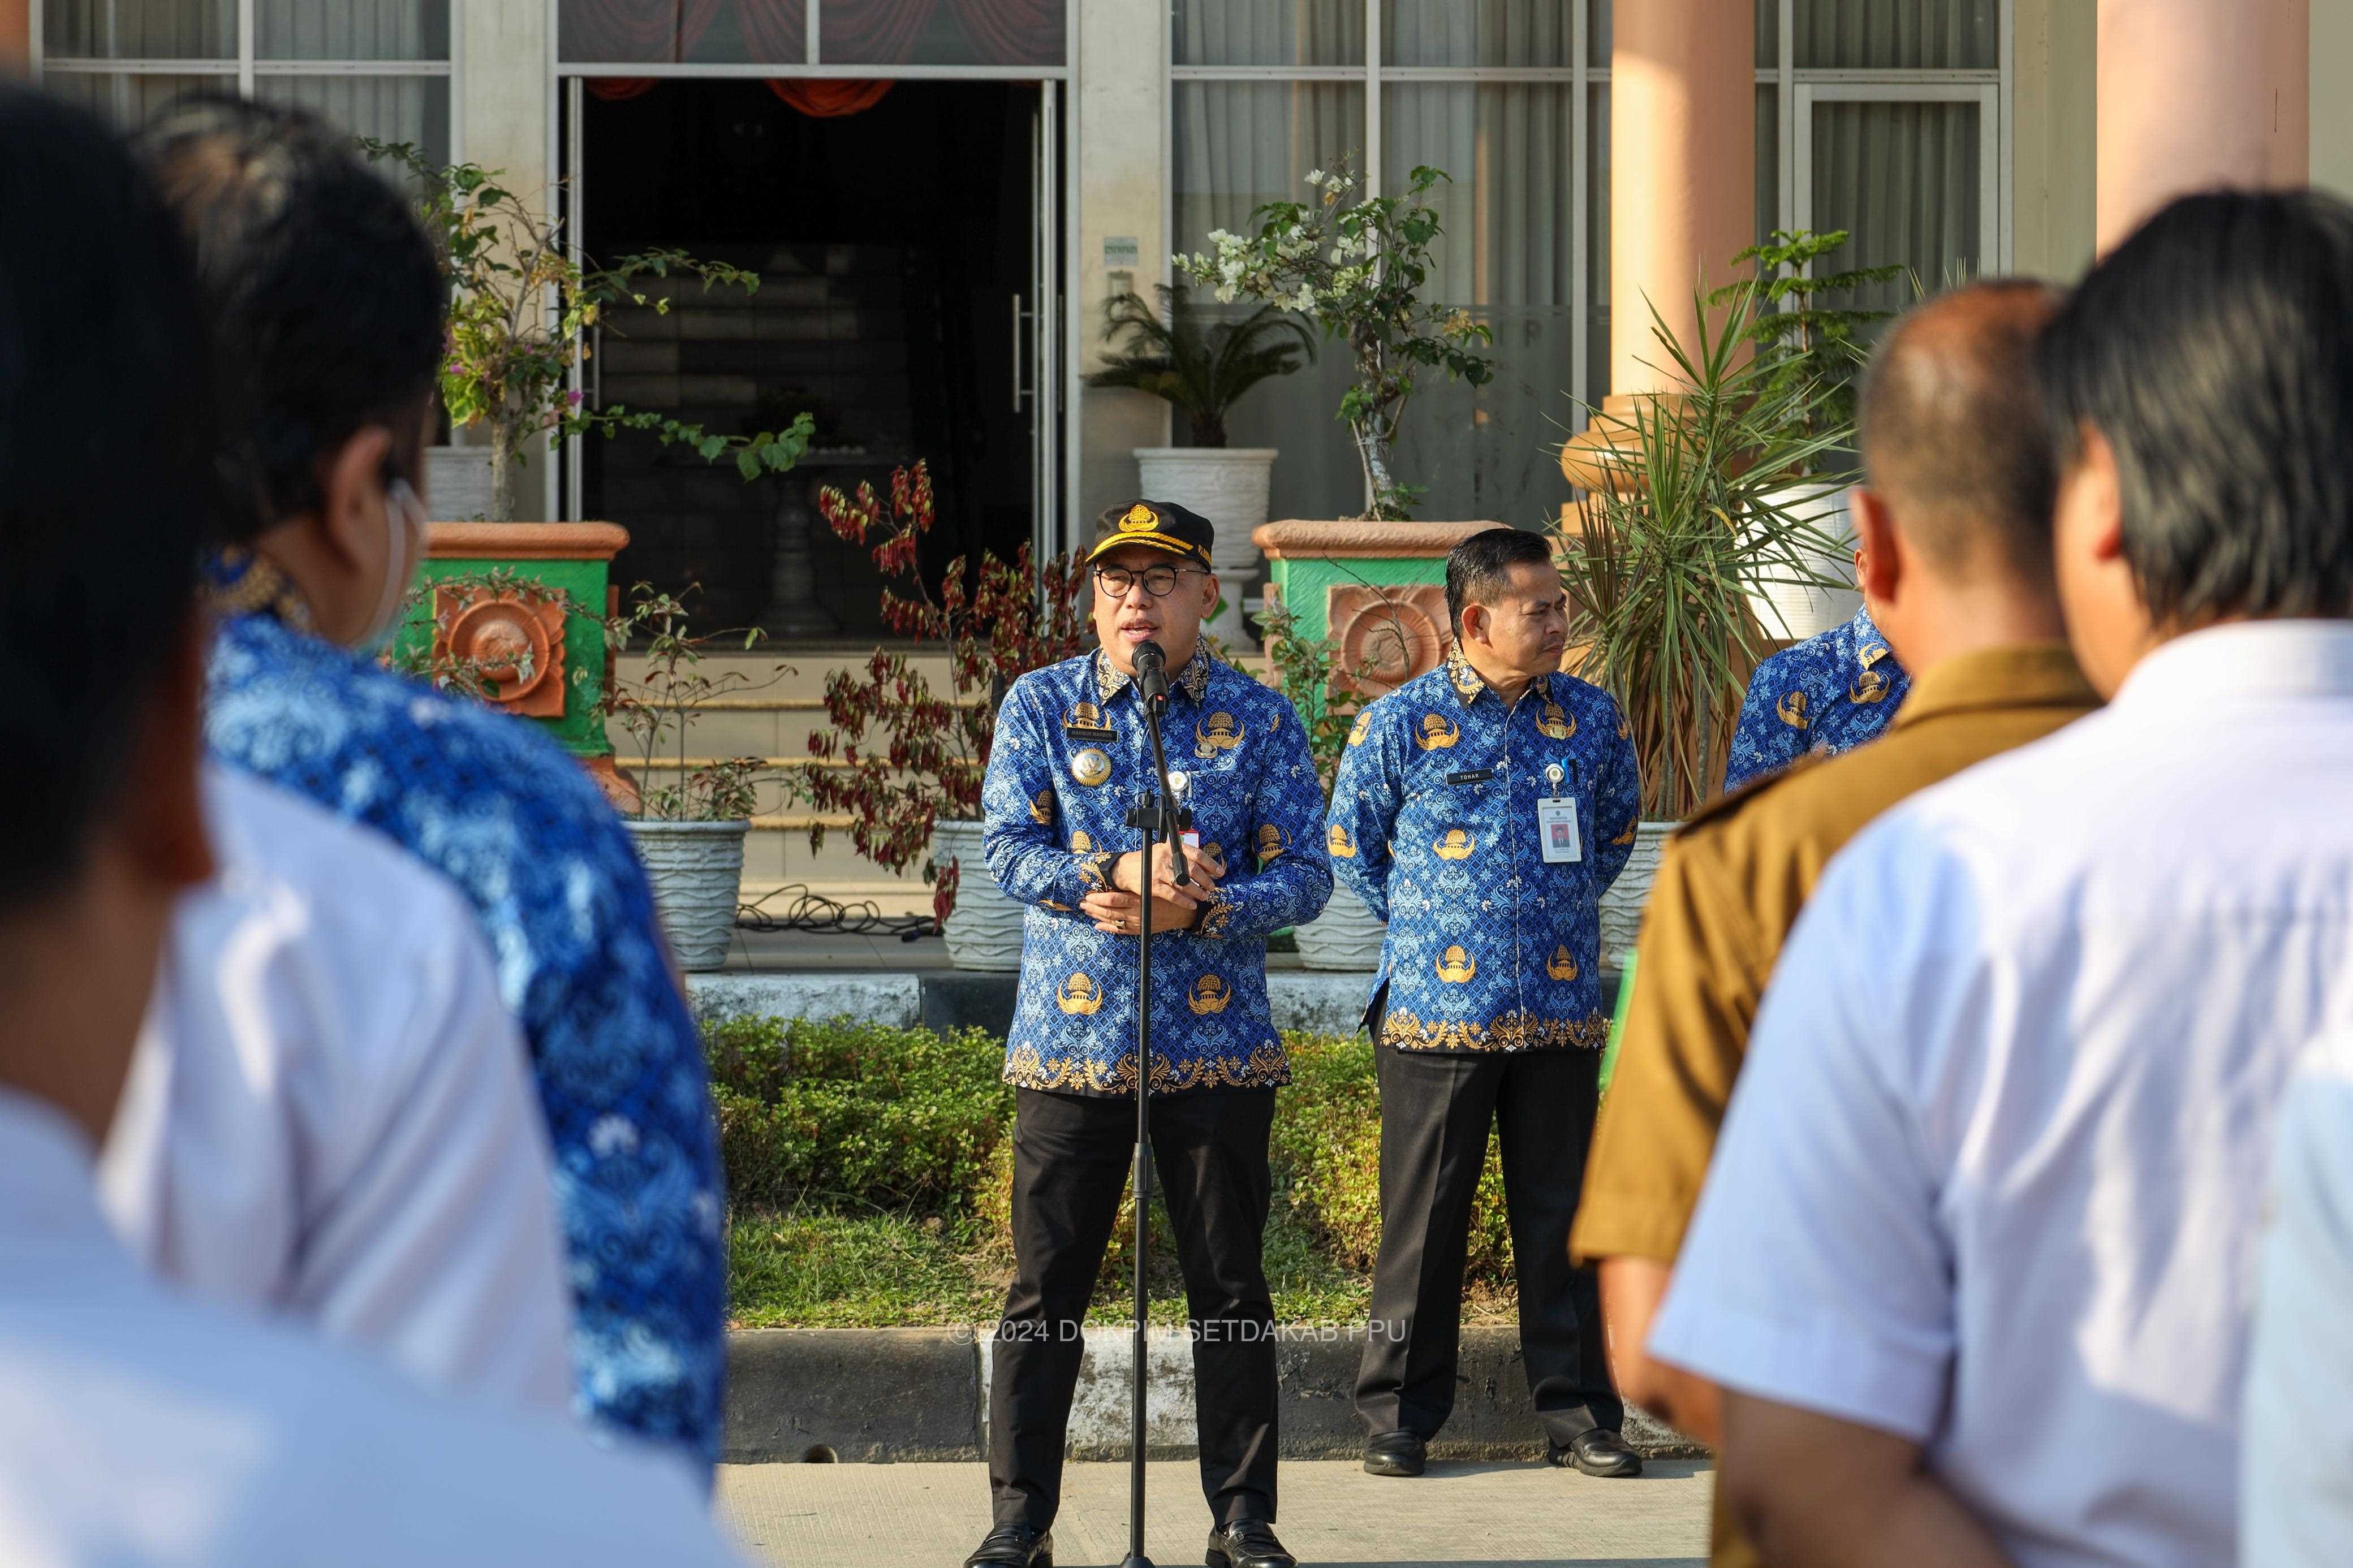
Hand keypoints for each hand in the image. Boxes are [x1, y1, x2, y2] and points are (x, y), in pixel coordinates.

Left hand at [1081, 888, 1205, 935]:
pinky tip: (1098, 926)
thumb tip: (1121, 878)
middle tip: (1081, 903)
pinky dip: (1108, 929)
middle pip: (1109, 911)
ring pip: (1113, 921)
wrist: (1185, 912)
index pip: (1113, 899)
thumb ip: (1138, 883)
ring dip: (1097, 917)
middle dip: (1093, 908)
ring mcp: (1137, 924)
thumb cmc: (1169, 895)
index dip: (1098, 898)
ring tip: (1087, 912)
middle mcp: (1136, 913)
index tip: (1088, 895)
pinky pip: (1121, 931)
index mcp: (1139, 899)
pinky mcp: (1140, 930)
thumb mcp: (1154, 885)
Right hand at [1112, 842, 1225, 905]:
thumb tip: (1204, 865)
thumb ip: (1182, 854)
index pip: (1197, 854)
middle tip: (1212, 887)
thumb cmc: (1149, 859)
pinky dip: (1184, 901)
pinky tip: (1191, 904)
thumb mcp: (1164, 850)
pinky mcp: (1153, 886)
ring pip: (1184, 884)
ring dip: (1197, 892)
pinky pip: (1173, 895)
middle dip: (1206, 881)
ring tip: (1204, 896)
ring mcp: (1160, 872)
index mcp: (1172, 847)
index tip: (1220, 872)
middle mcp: (1167, 857)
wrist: (1126, 868)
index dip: (1211, 864)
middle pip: (1193, 870)